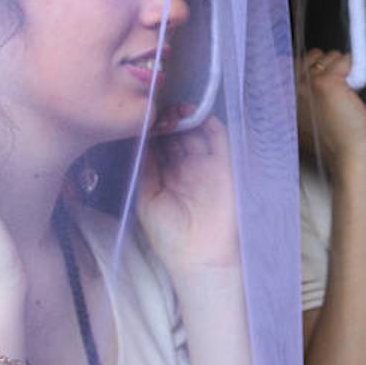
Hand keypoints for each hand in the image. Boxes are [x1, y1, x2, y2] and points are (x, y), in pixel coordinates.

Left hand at [137, 109, 240, 272]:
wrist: (201, 258)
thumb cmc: (170, 235)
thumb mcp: (148, 199)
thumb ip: (146, 169)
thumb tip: (139, 141)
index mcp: (168, 175)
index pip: (160, 144)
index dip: (152, 128)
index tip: (142, 115)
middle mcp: (188, 167)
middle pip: (178, 135)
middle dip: (168, 119)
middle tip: (158, 107)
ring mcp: (207, 166)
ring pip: (198, 134)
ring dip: (188, 118)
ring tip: (177, 108)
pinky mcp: (226, 168)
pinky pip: (220, 141)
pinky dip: (212, 126)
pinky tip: (198, 117)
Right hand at [297, 50, 365, 172]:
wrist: (349, 156)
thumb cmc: (336, 139)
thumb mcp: (311, 116)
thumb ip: (305, 94)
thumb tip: (313, 67)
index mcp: (284, 98)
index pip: (292, 63)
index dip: (312, 67)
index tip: (324, 78)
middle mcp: (290, 89)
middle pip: (309, 56)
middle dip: (327, 66)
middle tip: (337, 90)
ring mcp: (305, 85)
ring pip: (327, 56)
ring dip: (340, 69)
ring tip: (344, 94)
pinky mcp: (324, 83)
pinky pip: (342, 60)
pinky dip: (353, 69)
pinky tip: (351, 90)